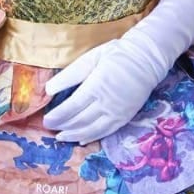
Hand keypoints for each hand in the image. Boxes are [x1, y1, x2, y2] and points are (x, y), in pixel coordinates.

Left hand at [42, 39, 162, 144]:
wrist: (146, 59)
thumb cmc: (116, 55)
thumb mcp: (91, 58)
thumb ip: (70, 75)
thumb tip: (49, 89)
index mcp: (96, 86)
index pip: (72, 107)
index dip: (57, 116)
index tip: (46, 120)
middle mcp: (107, 103)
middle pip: (80, 120)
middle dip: (62, 126)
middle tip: (49, 128)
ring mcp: (117, 113)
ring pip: (92, 130)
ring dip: (74, 135)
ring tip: (61, 137)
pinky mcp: (125, 117)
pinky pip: (107, 132)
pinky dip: (92, 137)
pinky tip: (81, 139)